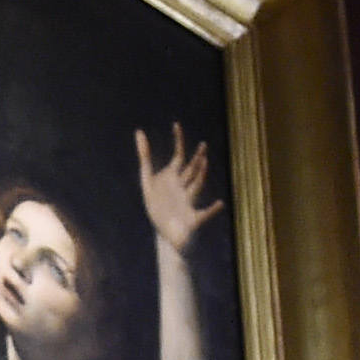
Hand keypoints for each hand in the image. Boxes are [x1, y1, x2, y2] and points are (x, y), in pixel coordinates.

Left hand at [133, 123, 225, 253]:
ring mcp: (190, 201)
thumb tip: (138, 131)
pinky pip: (205, 213)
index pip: (178, 156)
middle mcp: (184, 187)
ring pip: (197, 186)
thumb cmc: (159, 208)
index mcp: (174, 179)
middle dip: (196, 158)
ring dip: (200, 175)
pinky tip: (220, 203)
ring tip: (203, 164)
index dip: (178, 140)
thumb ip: (144, 157)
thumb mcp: (147, 182)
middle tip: (202, 145)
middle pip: (191, 169)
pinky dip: (213, 209)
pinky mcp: (194, 218)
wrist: (166, 234)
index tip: (176, 124)